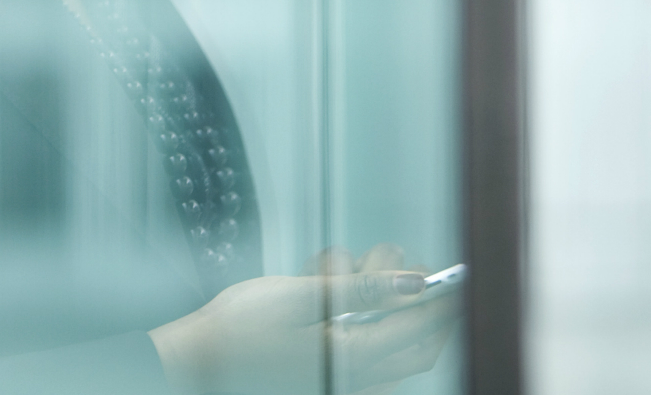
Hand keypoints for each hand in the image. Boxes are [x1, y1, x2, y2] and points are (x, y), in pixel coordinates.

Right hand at [148, 248, 457, 394]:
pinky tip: (340, 299)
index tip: (457, 272)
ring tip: (356, 270)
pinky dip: (366, 326)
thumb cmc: (234, 331)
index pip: (419, 328)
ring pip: (391, 348)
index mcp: (354, 357)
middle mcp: (356, 377)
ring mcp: (342, 381)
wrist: (193, 362)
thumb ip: (363, 289)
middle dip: (423, 307)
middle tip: (415, 270)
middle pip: (416, 347)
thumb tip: (414, 284)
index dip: (444, 300)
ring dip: (386, 308)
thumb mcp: (299, 297)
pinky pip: (367, 356)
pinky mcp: (327, 378)